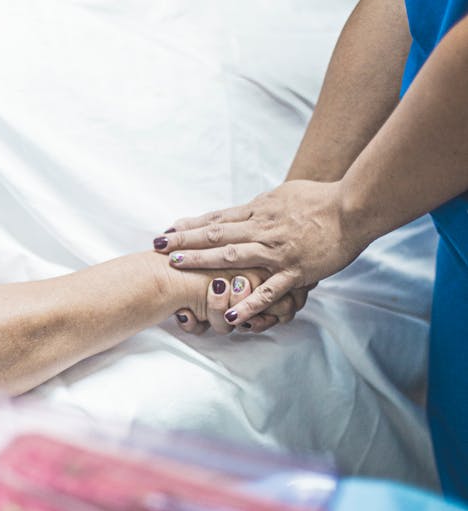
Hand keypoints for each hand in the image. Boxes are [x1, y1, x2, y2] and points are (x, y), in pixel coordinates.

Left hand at [155, 180, 366, 325]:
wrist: (352, 208)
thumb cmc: (320, 199)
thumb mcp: (283, 195)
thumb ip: (260, 206)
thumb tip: (240, 210)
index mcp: (259, 211)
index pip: (217, 218)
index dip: (190, 225)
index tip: (167, 231)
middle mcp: (262, 229)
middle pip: (216, 233)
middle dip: (185, 241)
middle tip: (157, 247)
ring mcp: (277, 252)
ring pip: (233, 256)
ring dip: (203, 262)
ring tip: (177, 268)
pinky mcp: (294, 271)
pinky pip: (268, 291)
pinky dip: (248, 303)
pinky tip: (230, 315)